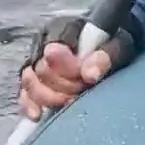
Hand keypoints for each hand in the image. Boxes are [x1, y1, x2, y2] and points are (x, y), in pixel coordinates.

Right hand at [16, 15, 141, 118]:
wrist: (111, 49)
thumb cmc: (114, 45)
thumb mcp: (120, 45)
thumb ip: (106, 56)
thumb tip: (90, 75)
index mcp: (63, 29)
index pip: (54, 50)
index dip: (69, 68)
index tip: (86, 78)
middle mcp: (44, 43)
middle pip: (42, 70)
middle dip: (64, 85)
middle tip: (84, 88)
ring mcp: (35, 62)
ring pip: (30, 82)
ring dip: (50, 97)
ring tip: (70, 102)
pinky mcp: (32, 82)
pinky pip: (24, 95)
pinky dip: (30, 105)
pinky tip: (39, 116)